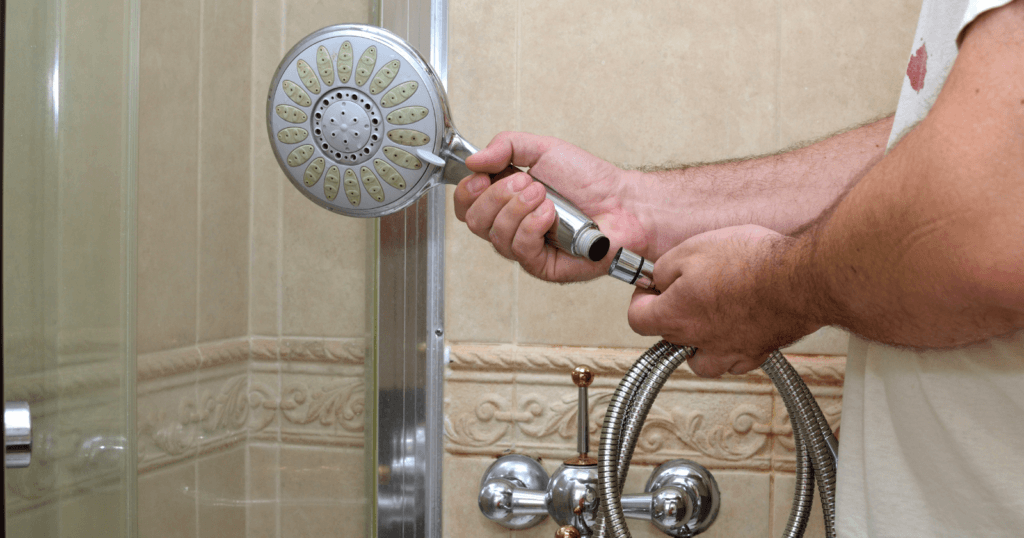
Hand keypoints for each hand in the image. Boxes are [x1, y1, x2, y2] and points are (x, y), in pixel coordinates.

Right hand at [453, 132, 647, 281]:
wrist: (624, 203)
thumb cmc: (590, 181)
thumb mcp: (544, 149)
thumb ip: (505, 146)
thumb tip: (473, 159)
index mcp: (506, 199)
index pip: (466, 204)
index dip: (468, 190)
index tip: (484, 176)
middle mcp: (511, 225)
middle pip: (474, 221)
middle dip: (498, 196)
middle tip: (528, 183)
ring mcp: (525, 247)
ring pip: (495, 235)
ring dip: (519, 208)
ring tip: (545, 197)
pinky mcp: (541, 265)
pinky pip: (519, 249)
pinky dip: (531, 226)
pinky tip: (550, 216)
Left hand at [627, 225, 821, 376]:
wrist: (801, 279)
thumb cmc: (752, 263)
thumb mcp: (692, 249)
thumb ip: (665, 268)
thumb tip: (658, 279)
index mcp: (675, 316)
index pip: (637, 319)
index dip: (641, 299)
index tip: (651, 287)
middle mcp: (699, 341)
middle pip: (668, 338)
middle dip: (671, 314)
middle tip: (685, 291)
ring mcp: (729, 351)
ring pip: (701, 361)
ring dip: (697, 344)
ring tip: (707, 320)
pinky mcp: (758, 352)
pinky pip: (735, 361)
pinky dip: (731, 349)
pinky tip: (738, 328)